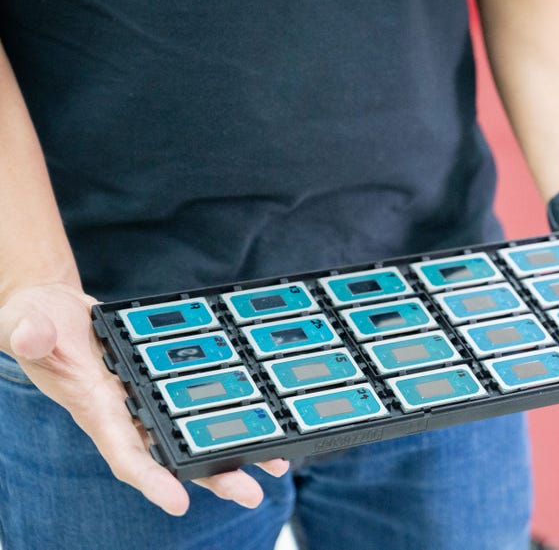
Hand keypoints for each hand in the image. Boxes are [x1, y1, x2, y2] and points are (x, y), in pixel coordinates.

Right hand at [0, 283, 289, 514]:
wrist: (52, 310)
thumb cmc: (38, 324)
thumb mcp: (30, 324)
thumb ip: (31, 334)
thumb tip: (34, 335)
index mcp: (96, 409)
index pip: (124, 453)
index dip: (151, 479)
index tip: (178, 501)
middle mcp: (127, 414)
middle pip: (174, 456)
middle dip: (213, 476)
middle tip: (251, 492)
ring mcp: (146, 400)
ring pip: (195, 436)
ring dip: (234, 454)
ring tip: (275, 466)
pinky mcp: (161, 382)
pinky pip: (199, 403)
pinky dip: (231, 414)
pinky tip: (266, 421)